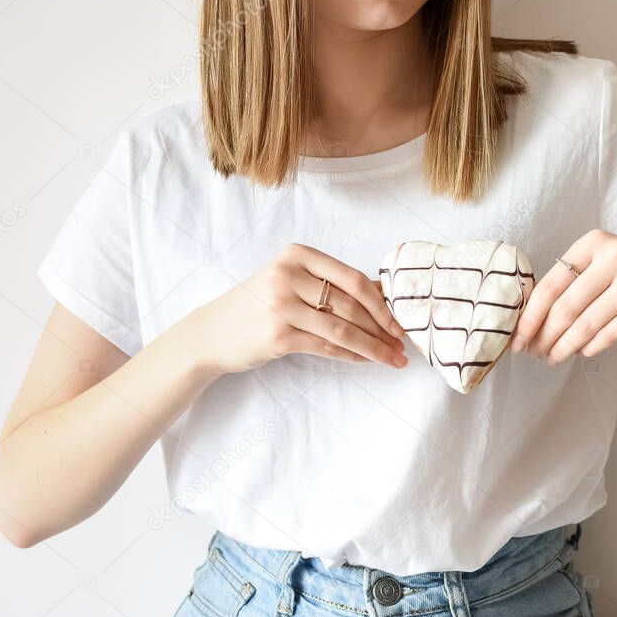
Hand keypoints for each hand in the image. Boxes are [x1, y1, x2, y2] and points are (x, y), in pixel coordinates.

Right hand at [192, 243, 406, 373]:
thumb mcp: (292, 281)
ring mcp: (281, 306)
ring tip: (393, 359)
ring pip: (342, 330)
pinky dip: (352, 356)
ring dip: (374, 347)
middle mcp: (288, 276)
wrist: (213, 332)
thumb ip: (333, 283)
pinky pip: (326, 348)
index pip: (352, 278)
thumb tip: (383, 292)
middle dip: (382, 329)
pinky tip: (367, 361)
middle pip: (350, 305)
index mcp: (297, 255)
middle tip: (403, 345)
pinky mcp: (278, 336)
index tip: (400, 321)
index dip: (382, 303)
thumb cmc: (260, 304)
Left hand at [510, 229, 616, 362]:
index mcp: (596, 242)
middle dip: (542, 336)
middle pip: (563, 308)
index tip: (517, 336)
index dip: (529, 315)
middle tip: (531, 352)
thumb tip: (534, 314)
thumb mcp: (609, 257)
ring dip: (562, 348)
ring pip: (583, 326)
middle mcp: (614, 258)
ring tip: (551, 358)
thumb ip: (575, 276)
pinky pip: (607, 335)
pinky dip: (589, 347)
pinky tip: (580, 352)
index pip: (550, 284)